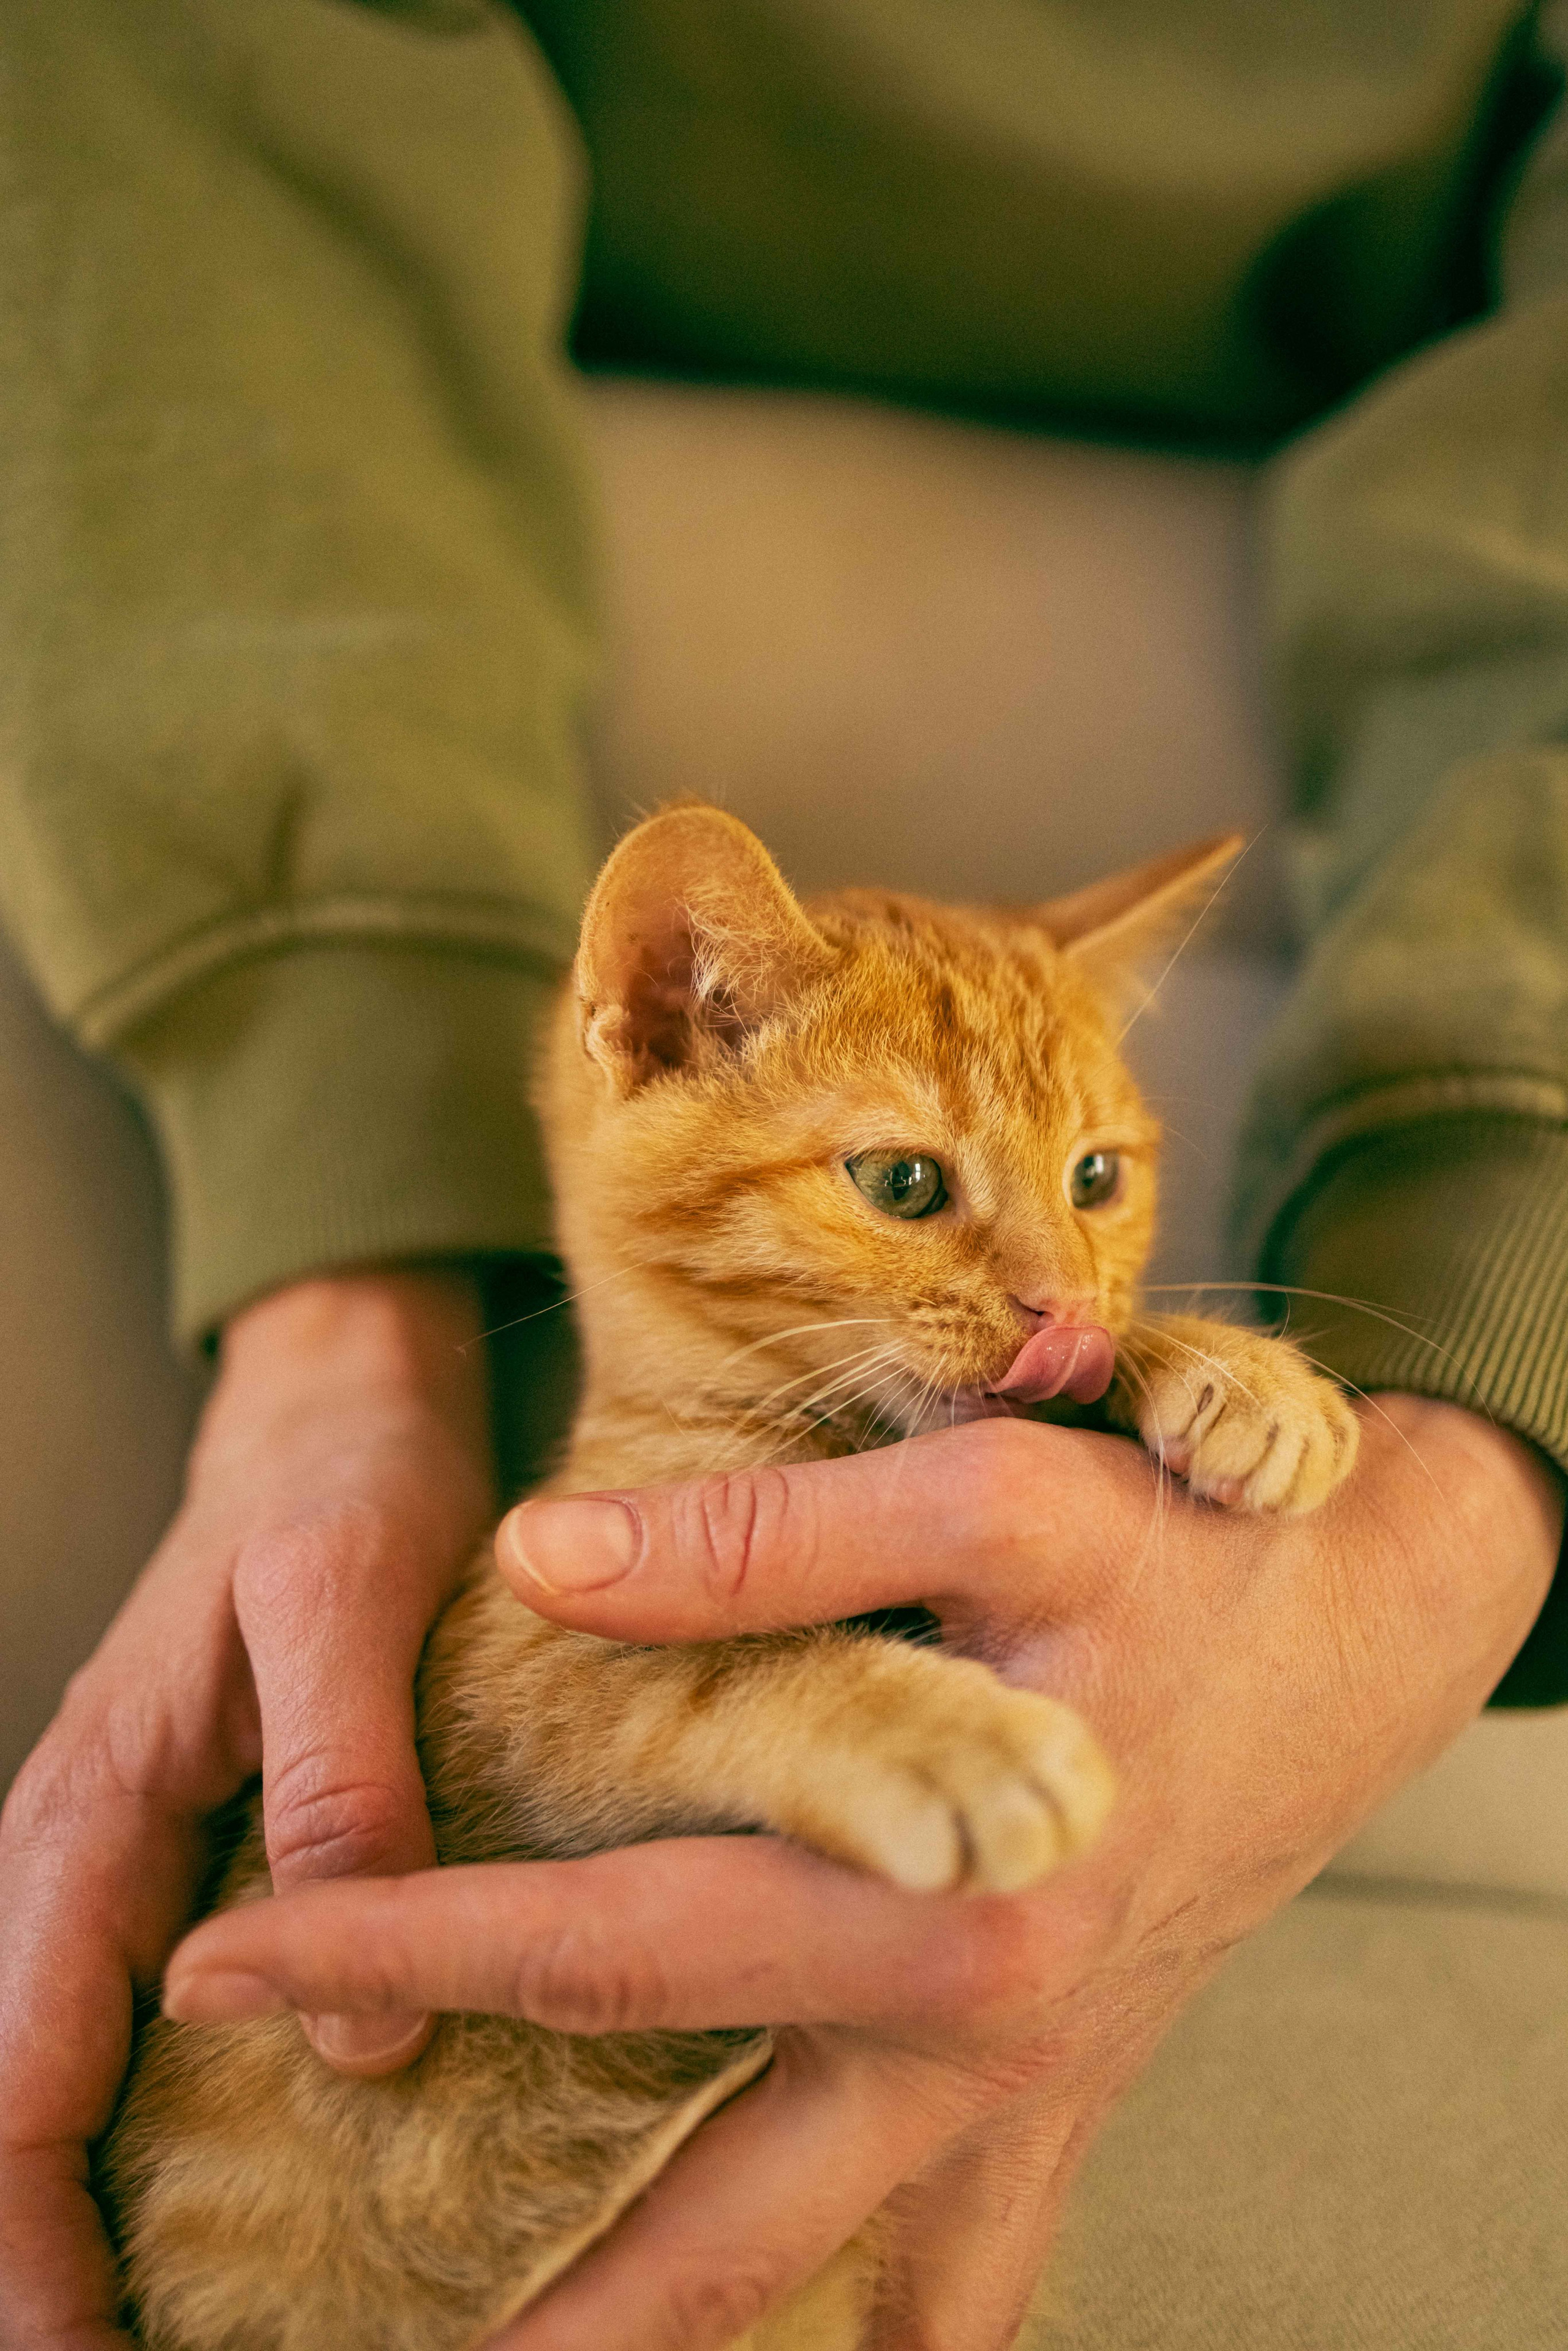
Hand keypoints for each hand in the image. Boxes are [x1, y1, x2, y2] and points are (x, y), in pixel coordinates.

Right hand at [0, 1270, 493, 2350]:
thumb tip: (360, 2031)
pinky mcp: (182, 1848)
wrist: (335, 1401)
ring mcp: (120, 1854)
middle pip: (15, 2098)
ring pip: (54, 2067)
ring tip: (142, 2332)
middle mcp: (79, 1850)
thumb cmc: (341, 1484)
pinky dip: (132, 2119)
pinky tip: (200, 2192)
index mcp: (92, 1810)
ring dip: (75, 2210)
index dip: (30, 2245)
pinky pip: (121, 2010)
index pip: (21, 2076)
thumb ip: (345, 1790)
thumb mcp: (350, 1601)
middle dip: (39, 2263)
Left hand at [160, 1397, 1561, 2350]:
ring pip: (826, 2299)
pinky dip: (885, 2348)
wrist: (1364, 1621)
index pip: (599, 1948)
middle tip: (332, 2341)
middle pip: (691, 2216)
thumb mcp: (987, 1499)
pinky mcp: (1069, 2095)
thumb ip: (758, 1545)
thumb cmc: (1183, 1553)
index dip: (403, 1951)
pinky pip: (973, 2288)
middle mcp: (967, 2042)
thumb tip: (540, 1562)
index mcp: (930, 1902)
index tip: (240, 1963)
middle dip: (508, 2297)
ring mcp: (1024, 2096)